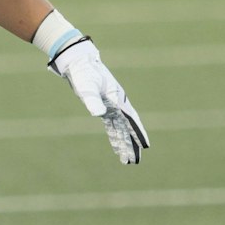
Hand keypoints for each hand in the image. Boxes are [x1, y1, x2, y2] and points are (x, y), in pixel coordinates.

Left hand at [51, 38, 149, 165]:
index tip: (146, 146)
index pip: (131, 120)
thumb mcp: (86, 87)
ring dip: (124, 143)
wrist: (79, 63)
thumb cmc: (84, 73)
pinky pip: (113, 125)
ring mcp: (112, 106)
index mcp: (118, 99)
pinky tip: (117, 146)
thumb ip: (92, 100)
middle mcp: (118, 104)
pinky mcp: (105, 107)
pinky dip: (115, 136)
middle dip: (132, 145)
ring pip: (121, 129)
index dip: (139, 134)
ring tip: (127, 160)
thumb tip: (99, 114)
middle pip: (128, 128)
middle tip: (135, 161)